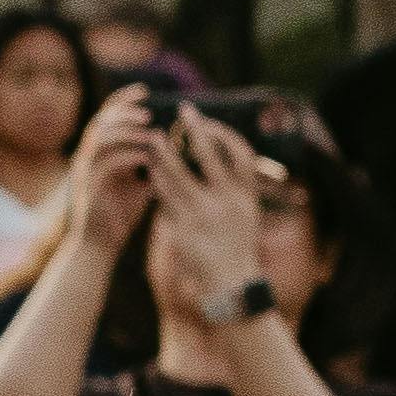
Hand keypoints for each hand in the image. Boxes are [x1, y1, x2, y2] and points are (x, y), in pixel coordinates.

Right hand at [67, 81, 167, 264]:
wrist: (100, 243)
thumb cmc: (121, 212)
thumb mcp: (140, 181)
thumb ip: (152, 161)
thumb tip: (181, 144)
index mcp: (99, 150)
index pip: (107, 115)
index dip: (124, 100)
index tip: (146, 91)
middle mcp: (88, 156)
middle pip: (102, 119)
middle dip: (125, 112)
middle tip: (149, 113)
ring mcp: (86, 170)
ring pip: (101, 137)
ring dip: (127, 131)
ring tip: (150, 132)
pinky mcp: (89, 186)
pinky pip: (106, 163)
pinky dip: (128, 156)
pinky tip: (147, 156)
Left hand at [144, 105, 270, 320]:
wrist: (230, 284)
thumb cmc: (237, 247)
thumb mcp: (246, 216)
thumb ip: (235, 191)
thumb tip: (223, 162)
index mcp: (246, 196)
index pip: (242, 155)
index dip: (226, 135)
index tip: (211, 122)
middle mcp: (226, 202)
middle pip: (209, 156)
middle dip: (196, 130)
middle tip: (183, 110)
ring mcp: (203, 215)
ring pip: (178, 175)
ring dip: (164, 155)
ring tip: (154, 140)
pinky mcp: (182, 229)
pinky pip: (165, 199)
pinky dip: (157, 183)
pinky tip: (150, 173)